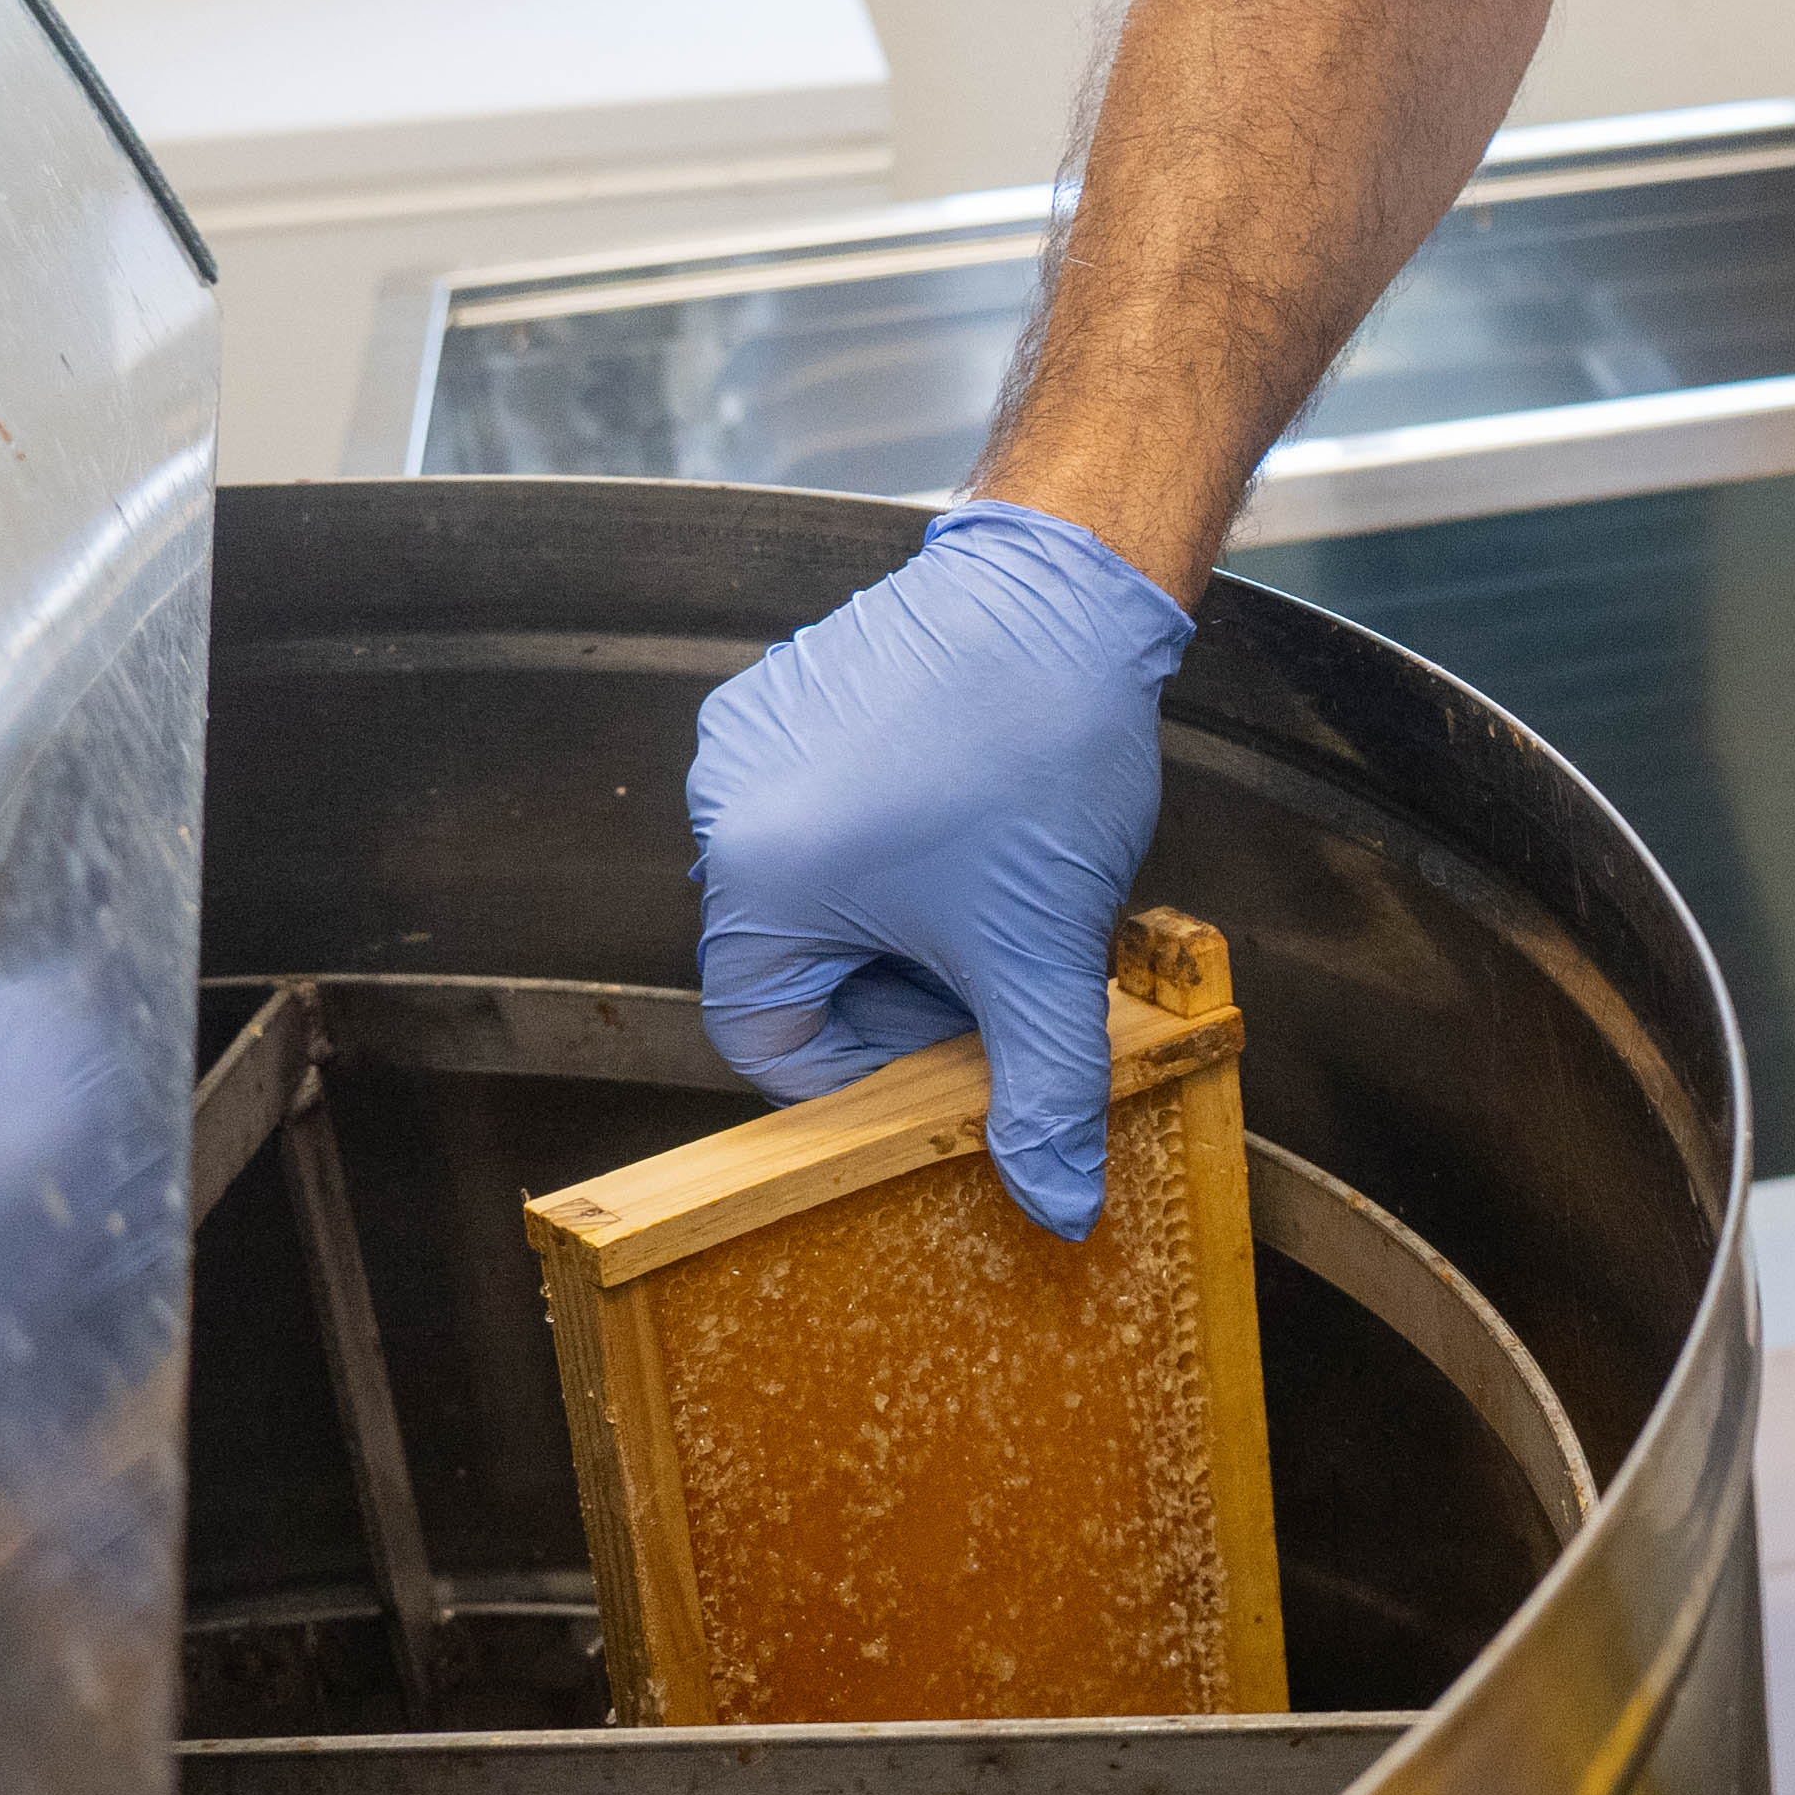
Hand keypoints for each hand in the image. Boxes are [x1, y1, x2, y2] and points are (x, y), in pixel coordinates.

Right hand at [686, 499, 1193, 1235]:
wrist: (1068, 593)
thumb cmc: (1041, 752)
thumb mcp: (1043, 950)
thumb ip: (1045, 1091)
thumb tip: (1055, 1202)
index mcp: (762, 878)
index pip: (765, 1038)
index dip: (858, 1072)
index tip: (940, 1060)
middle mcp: (727, 803)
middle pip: (789, 962)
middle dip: (890, 990)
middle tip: (986, 977)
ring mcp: (748, 737)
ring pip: (809, 888)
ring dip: (893, 918)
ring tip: (987, 893)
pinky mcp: (783, 692)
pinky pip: (815, 810)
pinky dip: (883, 844)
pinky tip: (964, 822)